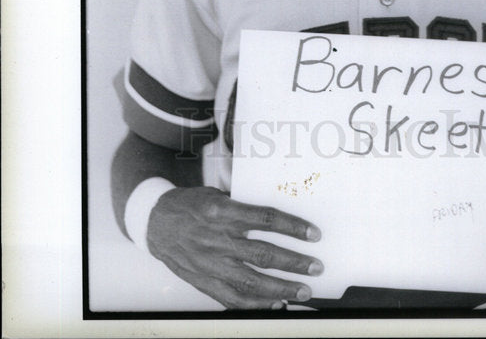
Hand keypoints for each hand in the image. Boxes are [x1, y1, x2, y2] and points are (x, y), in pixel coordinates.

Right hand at [146, 186, 322, 308]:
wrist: (156, 223)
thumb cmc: (191, 206)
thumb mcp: (218, 194)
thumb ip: (244, 205)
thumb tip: (277, 215)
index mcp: (223, 212)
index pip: (265, 219)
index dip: (292, 227)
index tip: (313, 234)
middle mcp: (218, 239)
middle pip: (263, 254)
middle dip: (294, 263)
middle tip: (315, 267)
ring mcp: (211, 264)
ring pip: (251, 282)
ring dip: (281, 288)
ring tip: (302, 290)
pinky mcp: (204, 282)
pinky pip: (233, 299)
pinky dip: (257, 305)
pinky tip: (276, 304)